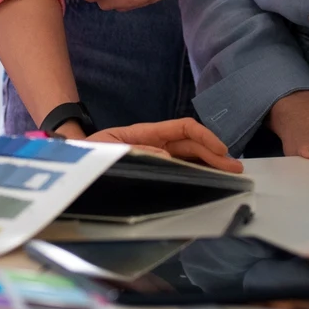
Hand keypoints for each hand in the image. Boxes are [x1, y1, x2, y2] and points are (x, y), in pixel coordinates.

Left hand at [86, 118, 243, 172]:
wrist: (73, 161)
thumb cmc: (90, 151)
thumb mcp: (109, 149)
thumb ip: (136, 151)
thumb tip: (165, 155)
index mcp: (146, 132)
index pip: (182, 128)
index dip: (204, 136)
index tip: (220, 150)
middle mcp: (155, 143)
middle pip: (191, 144)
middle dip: (214, 154)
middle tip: (235, 170)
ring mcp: (156, 155)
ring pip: (189, 157)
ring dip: (210, 164)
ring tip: (229, 175)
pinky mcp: (154, 168)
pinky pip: (179, 168)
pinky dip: (196, 172)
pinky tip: (209, 179)